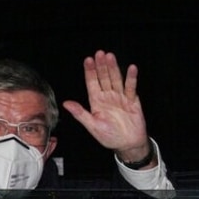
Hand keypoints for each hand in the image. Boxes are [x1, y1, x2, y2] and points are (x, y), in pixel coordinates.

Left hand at [63, 50, 152, 164]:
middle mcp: (107, 96)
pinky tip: (131, 68)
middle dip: (101, 66)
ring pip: (116, 80)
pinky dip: (131, 78)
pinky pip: (131, 88)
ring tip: (110, 57)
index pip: (92, 83)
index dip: (90, 72)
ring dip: (113, 68)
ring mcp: (120, 97)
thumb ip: (80, 114)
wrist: (127, 145)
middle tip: (99, 53)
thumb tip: (66, 103)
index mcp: (96, 101)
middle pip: (104, 78)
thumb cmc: (109, 137)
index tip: (88, 60)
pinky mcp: (132, 101)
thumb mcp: (92, 126)